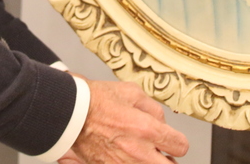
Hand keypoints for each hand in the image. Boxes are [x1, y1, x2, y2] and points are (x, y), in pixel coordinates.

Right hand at [60, 80, 188, 163]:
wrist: (69, 113)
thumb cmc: (96, 100)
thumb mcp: (131, 92)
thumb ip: (153, 109)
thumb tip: (162, 122)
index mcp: (147, 129)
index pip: (180, 146)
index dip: (177, 142)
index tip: (171, 140)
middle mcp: (138, 152)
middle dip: (167, 159)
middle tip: (161, 153)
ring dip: (148, 161)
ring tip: (140, 153)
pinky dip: (129, 162)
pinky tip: (124, 154)